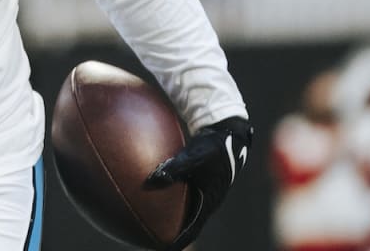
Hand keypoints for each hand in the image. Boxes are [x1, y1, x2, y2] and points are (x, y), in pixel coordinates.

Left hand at [144, 116, 251, 250]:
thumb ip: (175, 167)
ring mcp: (202, 189)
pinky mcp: (197, 178)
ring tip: (141, 212)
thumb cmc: (214, 144)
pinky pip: (178, 188)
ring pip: (181, 206)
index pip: (192, 229)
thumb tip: (152, 179)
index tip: (160, 247)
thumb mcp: (195, 156)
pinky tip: (144, 181)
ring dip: (165, 211)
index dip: (177, 241)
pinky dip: (164, 188)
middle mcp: (206, 199)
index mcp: (209, 201)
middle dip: (167, 230)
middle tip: (146, 235)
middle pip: (186, 221)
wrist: (228, 130)